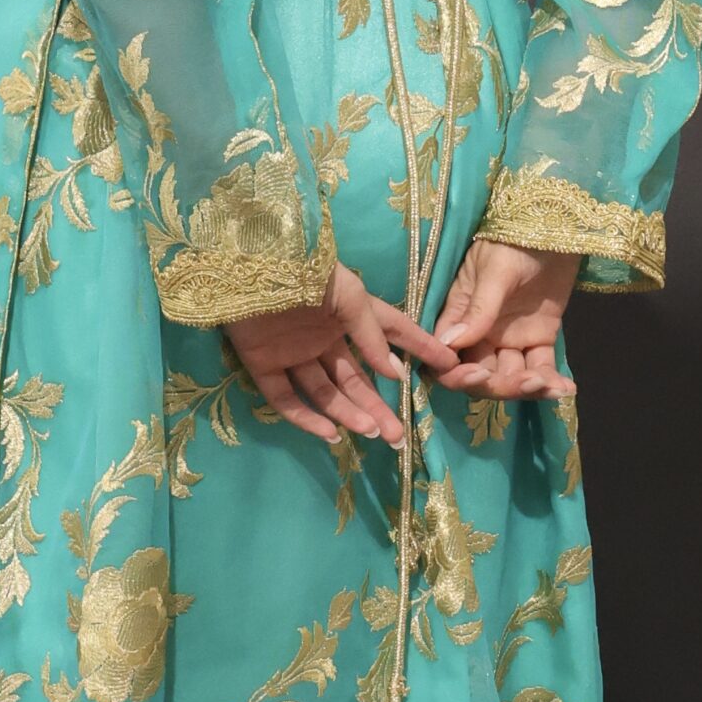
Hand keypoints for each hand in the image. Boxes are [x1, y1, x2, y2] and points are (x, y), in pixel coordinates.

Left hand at [223, 261, 462, 446]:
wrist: (253, 265)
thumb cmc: (309, 274)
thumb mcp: (352, 297)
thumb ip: (372, 337)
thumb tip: (396, 374)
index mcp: (349, 313)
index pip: (391, 334)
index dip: (419, 349)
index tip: (448, 365)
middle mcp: (324, 336)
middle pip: (356, 378)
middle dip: (378, 406)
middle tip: (399, 436)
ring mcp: (294, 353)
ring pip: (325, 392)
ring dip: (349, 414)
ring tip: (372, 433)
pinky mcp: (263, 366)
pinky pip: (285, 398)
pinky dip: (306, 418)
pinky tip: (330, 433)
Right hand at [426, 237, 579, 400]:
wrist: (556, 224)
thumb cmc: (515, 239)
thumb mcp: (495, 270)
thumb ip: (478, 308)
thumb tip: (449, 344)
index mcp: (460, 314)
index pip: (448, 355)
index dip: (457, 373)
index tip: (478, 375)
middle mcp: (481, 332)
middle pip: (481, 373)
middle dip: (500, 385)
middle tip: (528, 383)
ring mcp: (511, 336)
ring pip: (512, 375)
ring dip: (528, 387)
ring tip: (552, 385)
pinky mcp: (539, 336)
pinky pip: (541, 366)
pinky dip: (551, 381)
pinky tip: (566, 388)